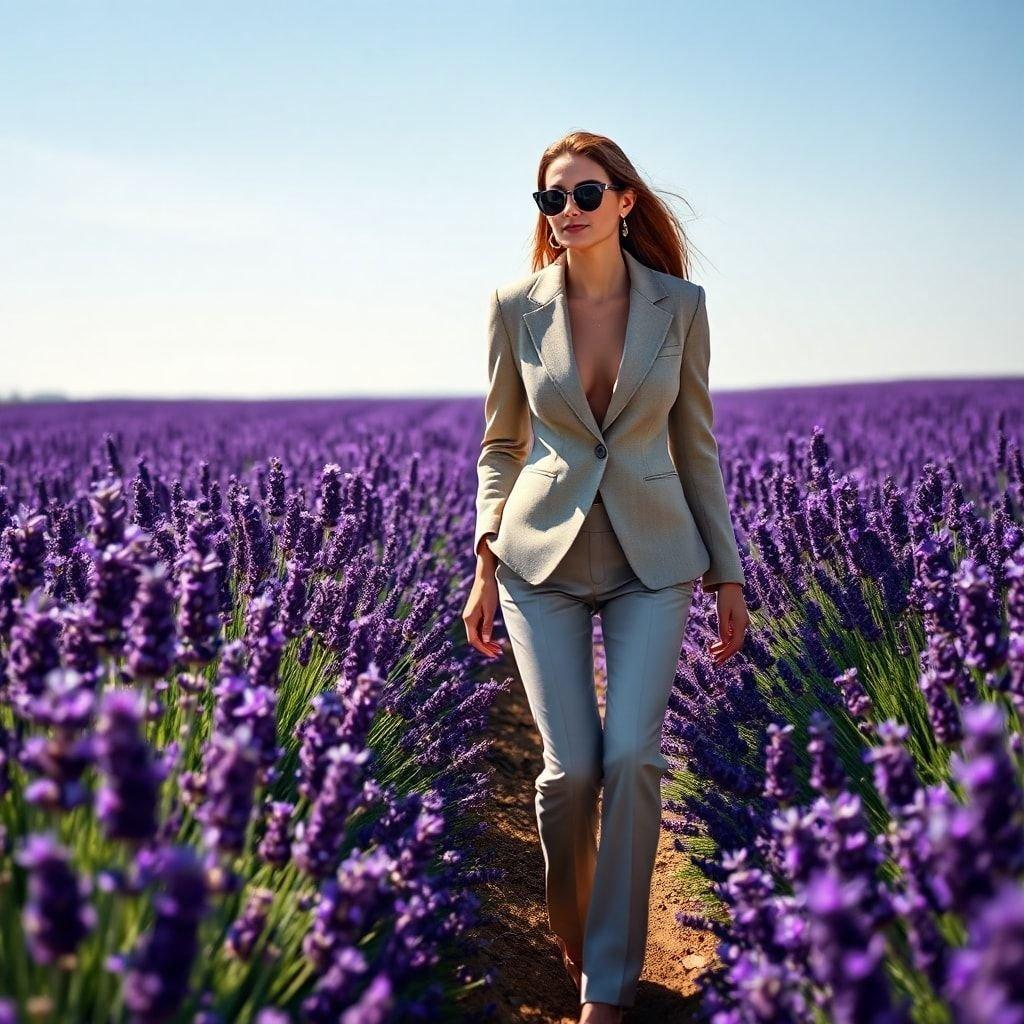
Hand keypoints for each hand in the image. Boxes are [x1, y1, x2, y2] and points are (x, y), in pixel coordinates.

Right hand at [462, 544, 502, 658]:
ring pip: (477, 634)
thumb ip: (487, 625)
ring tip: (498, 648)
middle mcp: (467, 619)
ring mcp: (470, 616)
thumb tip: (486, 641)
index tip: (493, 655)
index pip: (474, 640)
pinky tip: (493, 638)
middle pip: (475, 639)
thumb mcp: (490, 609)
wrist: (484, 576)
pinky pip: (478, 628)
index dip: (483, 649)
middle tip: (498, 654)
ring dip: (486, 642)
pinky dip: (485, 635)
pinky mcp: (474, 613)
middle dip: (486, 648)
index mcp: (469, 618)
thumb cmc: (488, 591)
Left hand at [708, 582, 747, 664]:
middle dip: (725, 653)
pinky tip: (718, 643)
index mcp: (740, 623)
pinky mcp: (738, 621)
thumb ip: (723, 627)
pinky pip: (733, 634)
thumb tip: (724, 642)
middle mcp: (743, 625)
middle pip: (735, 644)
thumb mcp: (722, 612)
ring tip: (712, 652)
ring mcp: (741, 623)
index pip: (735, 644)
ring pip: (734, 640)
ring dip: (724, 647)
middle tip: (714, 660)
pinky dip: (725, 640)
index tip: (718, 660)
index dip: (726, 654)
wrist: (730, 585)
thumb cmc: (725, 597)